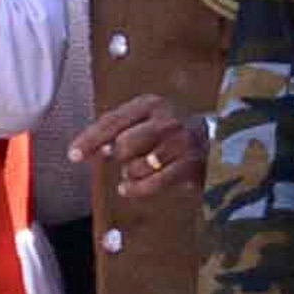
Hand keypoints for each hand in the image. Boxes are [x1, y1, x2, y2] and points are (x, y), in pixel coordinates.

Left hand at [66, 92, 203, 201]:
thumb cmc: (174, 133)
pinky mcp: (189, 165)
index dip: (90, 139)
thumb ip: (123, 130)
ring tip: (137, 172)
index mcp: (151, 104)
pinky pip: (151, 183)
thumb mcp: (149, 120)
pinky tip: (128, 189)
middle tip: (124, 161)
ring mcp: (179, 142)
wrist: (220, 140)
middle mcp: (166, 120)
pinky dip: (136, 189)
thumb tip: (100, 151)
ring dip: (130, 174)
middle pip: (123, 145)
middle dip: (118, 158)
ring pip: (136, 166)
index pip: (112, 121)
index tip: (73, 155)